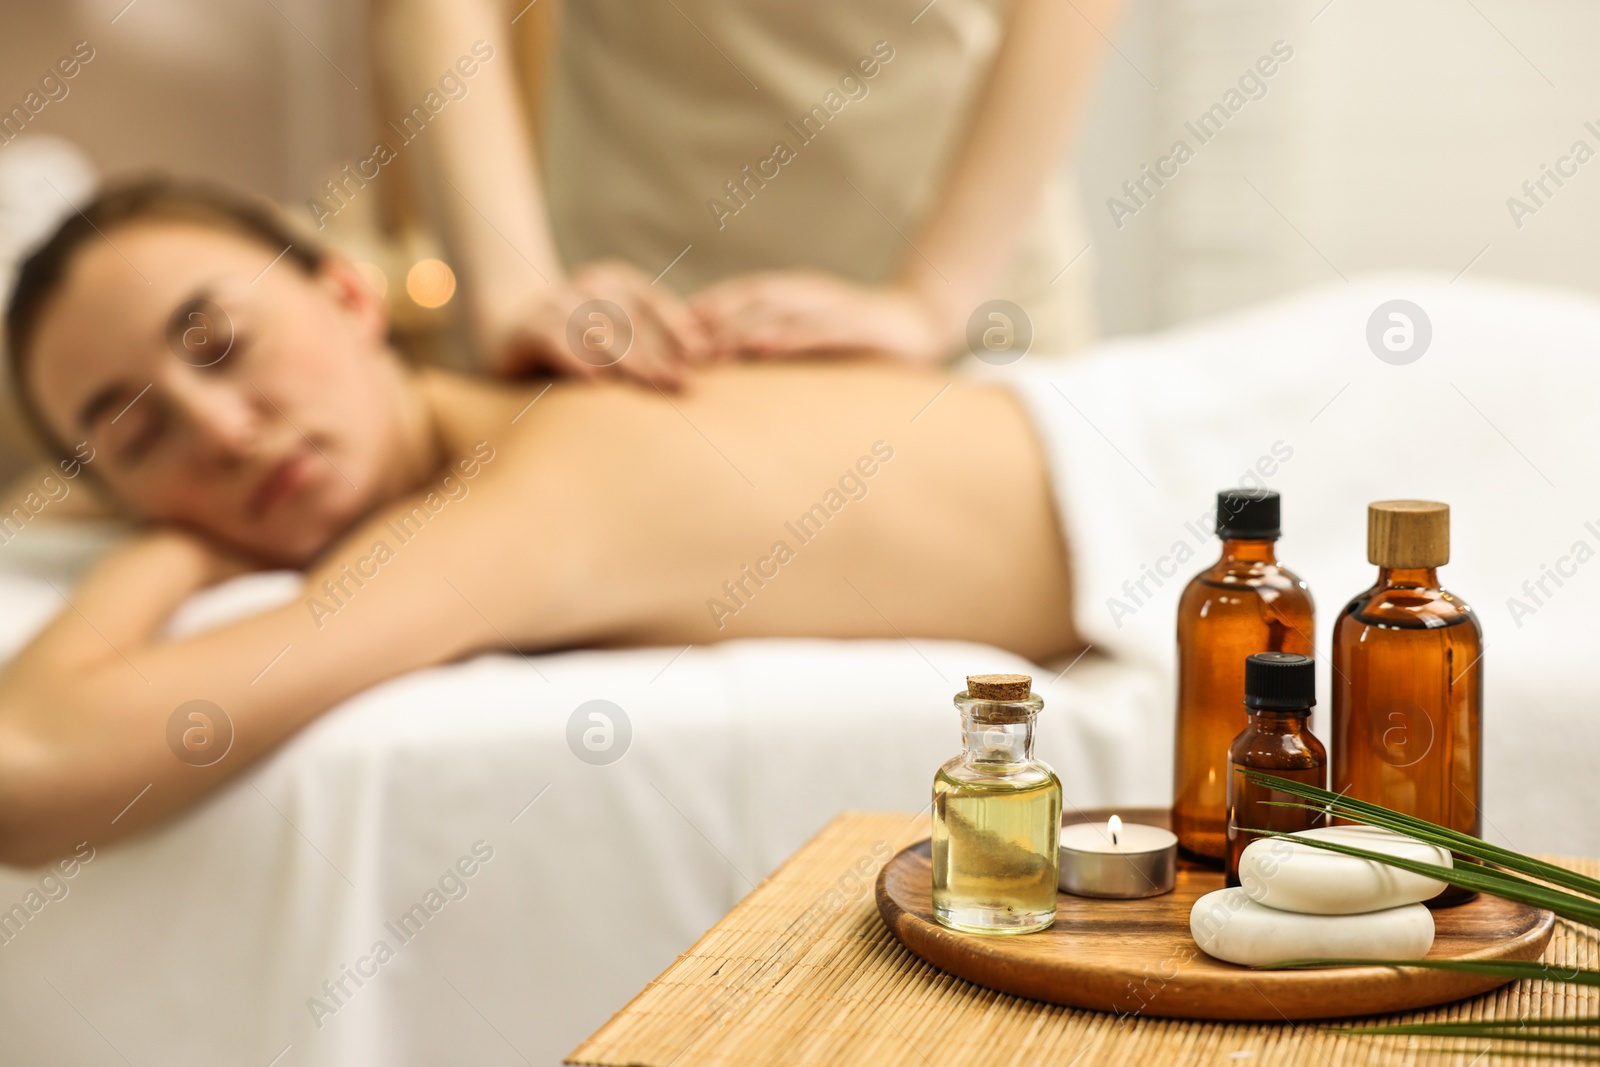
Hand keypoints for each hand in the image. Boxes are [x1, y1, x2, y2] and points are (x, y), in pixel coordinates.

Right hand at [478, 260, 709, 387]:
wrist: (505, 326)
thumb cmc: (578, 339)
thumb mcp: (616, 334)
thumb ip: (651, 341)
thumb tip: (704, 357)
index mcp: (617, 282)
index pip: (654, 306)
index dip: (680, 331)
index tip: (706, 357)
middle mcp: (588, 286)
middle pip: (631, 324)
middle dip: (661, 356)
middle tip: (686, 384)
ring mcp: (557, 303)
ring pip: (597, 333)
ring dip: (626, 361)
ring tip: (651, 385)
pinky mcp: (529, 327)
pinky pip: (554, 340)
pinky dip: (574, 358)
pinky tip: (594, 381)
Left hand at [690, 272, 947, 364]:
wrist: (920, 325)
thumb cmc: (861, 335)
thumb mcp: (814, 332)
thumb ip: (779, 336)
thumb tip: (730, 353)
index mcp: (799, 291)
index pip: (746, 292)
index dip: (710, 304)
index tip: (671, 325)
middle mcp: (812, 292)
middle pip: (755, 299)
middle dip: (716, 318)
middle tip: (680, 341)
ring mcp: (834, 307)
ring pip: (780, 313)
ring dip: (741, 329)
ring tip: (710, 349)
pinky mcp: (857, 328)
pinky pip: (816, 332)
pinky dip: (787, 338)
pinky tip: (763, 348)